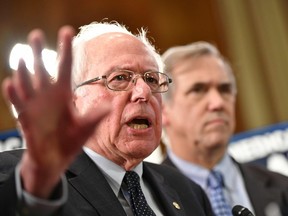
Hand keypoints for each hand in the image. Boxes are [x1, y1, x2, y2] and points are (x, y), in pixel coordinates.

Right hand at [2, 26, 109, 197]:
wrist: (56, 158)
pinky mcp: (26, 117)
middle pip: (42, 69)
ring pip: (27, 82)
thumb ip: (96, 115)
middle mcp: (48, 96)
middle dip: (38, 52)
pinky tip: (11, 83)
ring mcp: (35, 105)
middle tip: (36, 34)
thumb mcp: (87, 126)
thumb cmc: (71, 140)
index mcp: (64, 94)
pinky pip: (18, 103)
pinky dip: (13, 94)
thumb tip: (110, 103)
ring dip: (24, 70)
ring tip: (23, 56)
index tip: (67, 32)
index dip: (66, 50)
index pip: (65, 67)